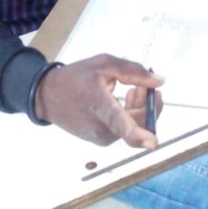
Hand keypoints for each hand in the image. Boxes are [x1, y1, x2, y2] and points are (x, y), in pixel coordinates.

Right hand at [34, 55, 163, 148]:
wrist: (48, 96)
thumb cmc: (77, 77)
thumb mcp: (105, 64)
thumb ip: (133, 72)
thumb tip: (159, 81)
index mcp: (101, 108)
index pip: (122, 126)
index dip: (139, 135)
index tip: (153, 143)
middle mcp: (102, 129)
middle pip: (137, 124)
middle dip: (149, 105)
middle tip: (145, 85)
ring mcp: (101, 137)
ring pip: (133, 126)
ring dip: (140, 108)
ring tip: (133, 88)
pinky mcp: (100, 140)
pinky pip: (124, 129)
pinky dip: (130, 115)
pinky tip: (125, 99)